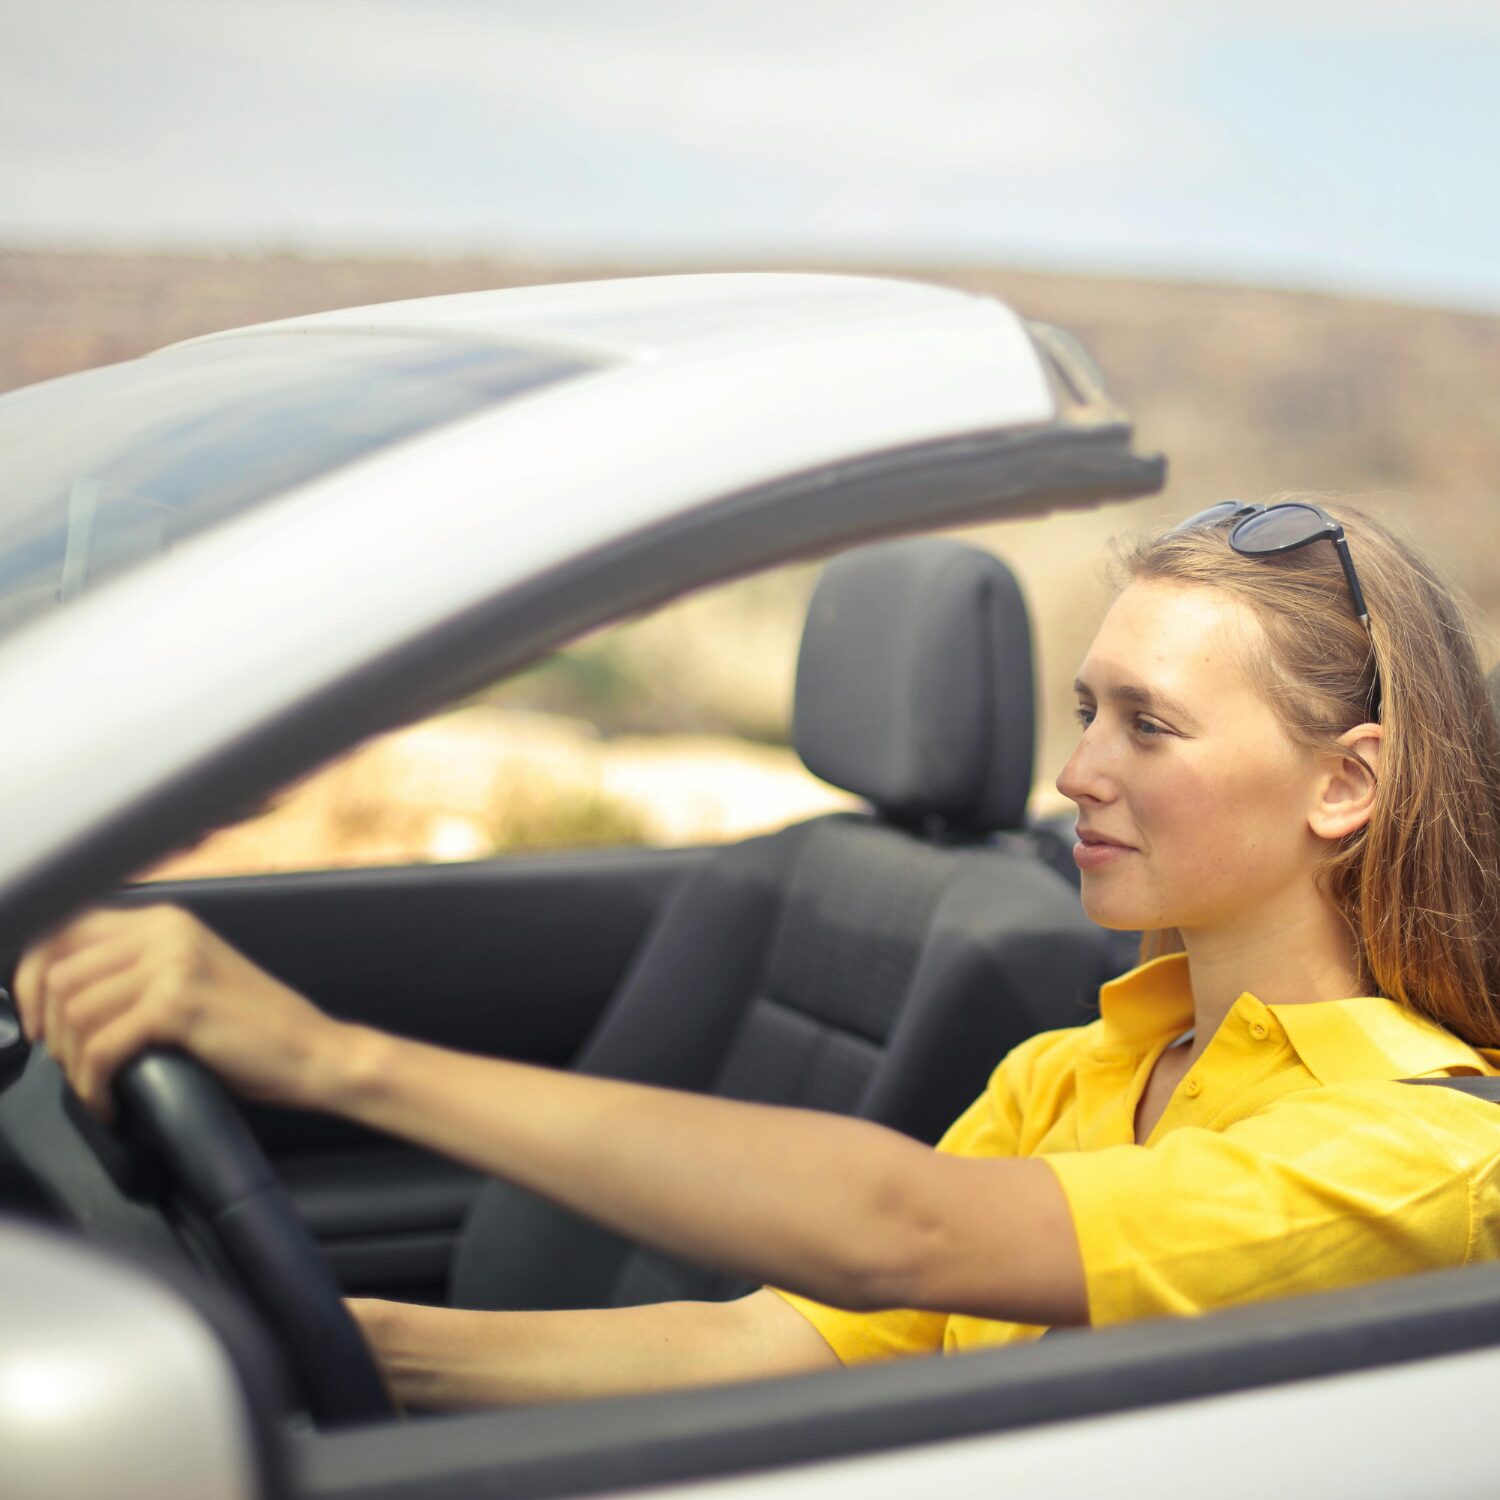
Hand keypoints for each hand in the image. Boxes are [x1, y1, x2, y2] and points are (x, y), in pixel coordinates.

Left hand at [14, 903, 345, 1119]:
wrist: (313, 1051)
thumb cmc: (254, 1030)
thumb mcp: (192, 979)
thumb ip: (138, 971)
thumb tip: (62, 996)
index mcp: (166, 921)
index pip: (64, 929)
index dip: (30, 977)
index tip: (35, 1021)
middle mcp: (166, 931)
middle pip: (59, 972)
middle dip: (49, 1029)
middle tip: (70, 1065)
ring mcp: (173, 964)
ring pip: (75, 1012)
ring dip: (73, 1063)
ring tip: (96, 1087)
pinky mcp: (178, 1005)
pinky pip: (102, 1048)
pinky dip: (94, 1085)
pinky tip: (110, 1103)